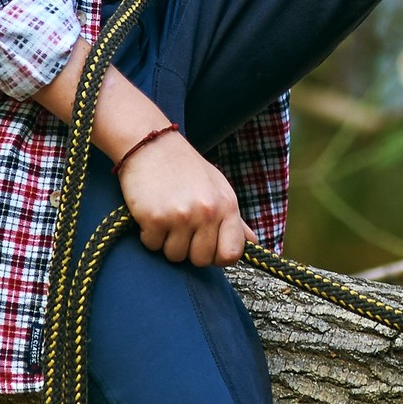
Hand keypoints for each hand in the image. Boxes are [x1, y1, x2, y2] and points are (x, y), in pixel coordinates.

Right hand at [117, 132, 252, 265]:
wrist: (152, 144)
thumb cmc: (186, 168)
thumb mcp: (218, 188)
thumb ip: (234, 220)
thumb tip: (253, 243)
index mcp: (227, 206)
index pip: (232, 253)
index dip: (217, 256)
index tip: (206, 246)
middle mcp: (208, 212)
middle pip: (201, 259)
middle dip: (189, 249)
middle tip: (180, 227)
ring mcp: (182, 216)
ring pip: (175, 255)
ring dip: (167, 242)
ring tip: (166, 216)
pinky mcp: (155, 218)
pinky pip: (152, 245)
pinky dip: (149, 234)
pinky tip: (151, 212)